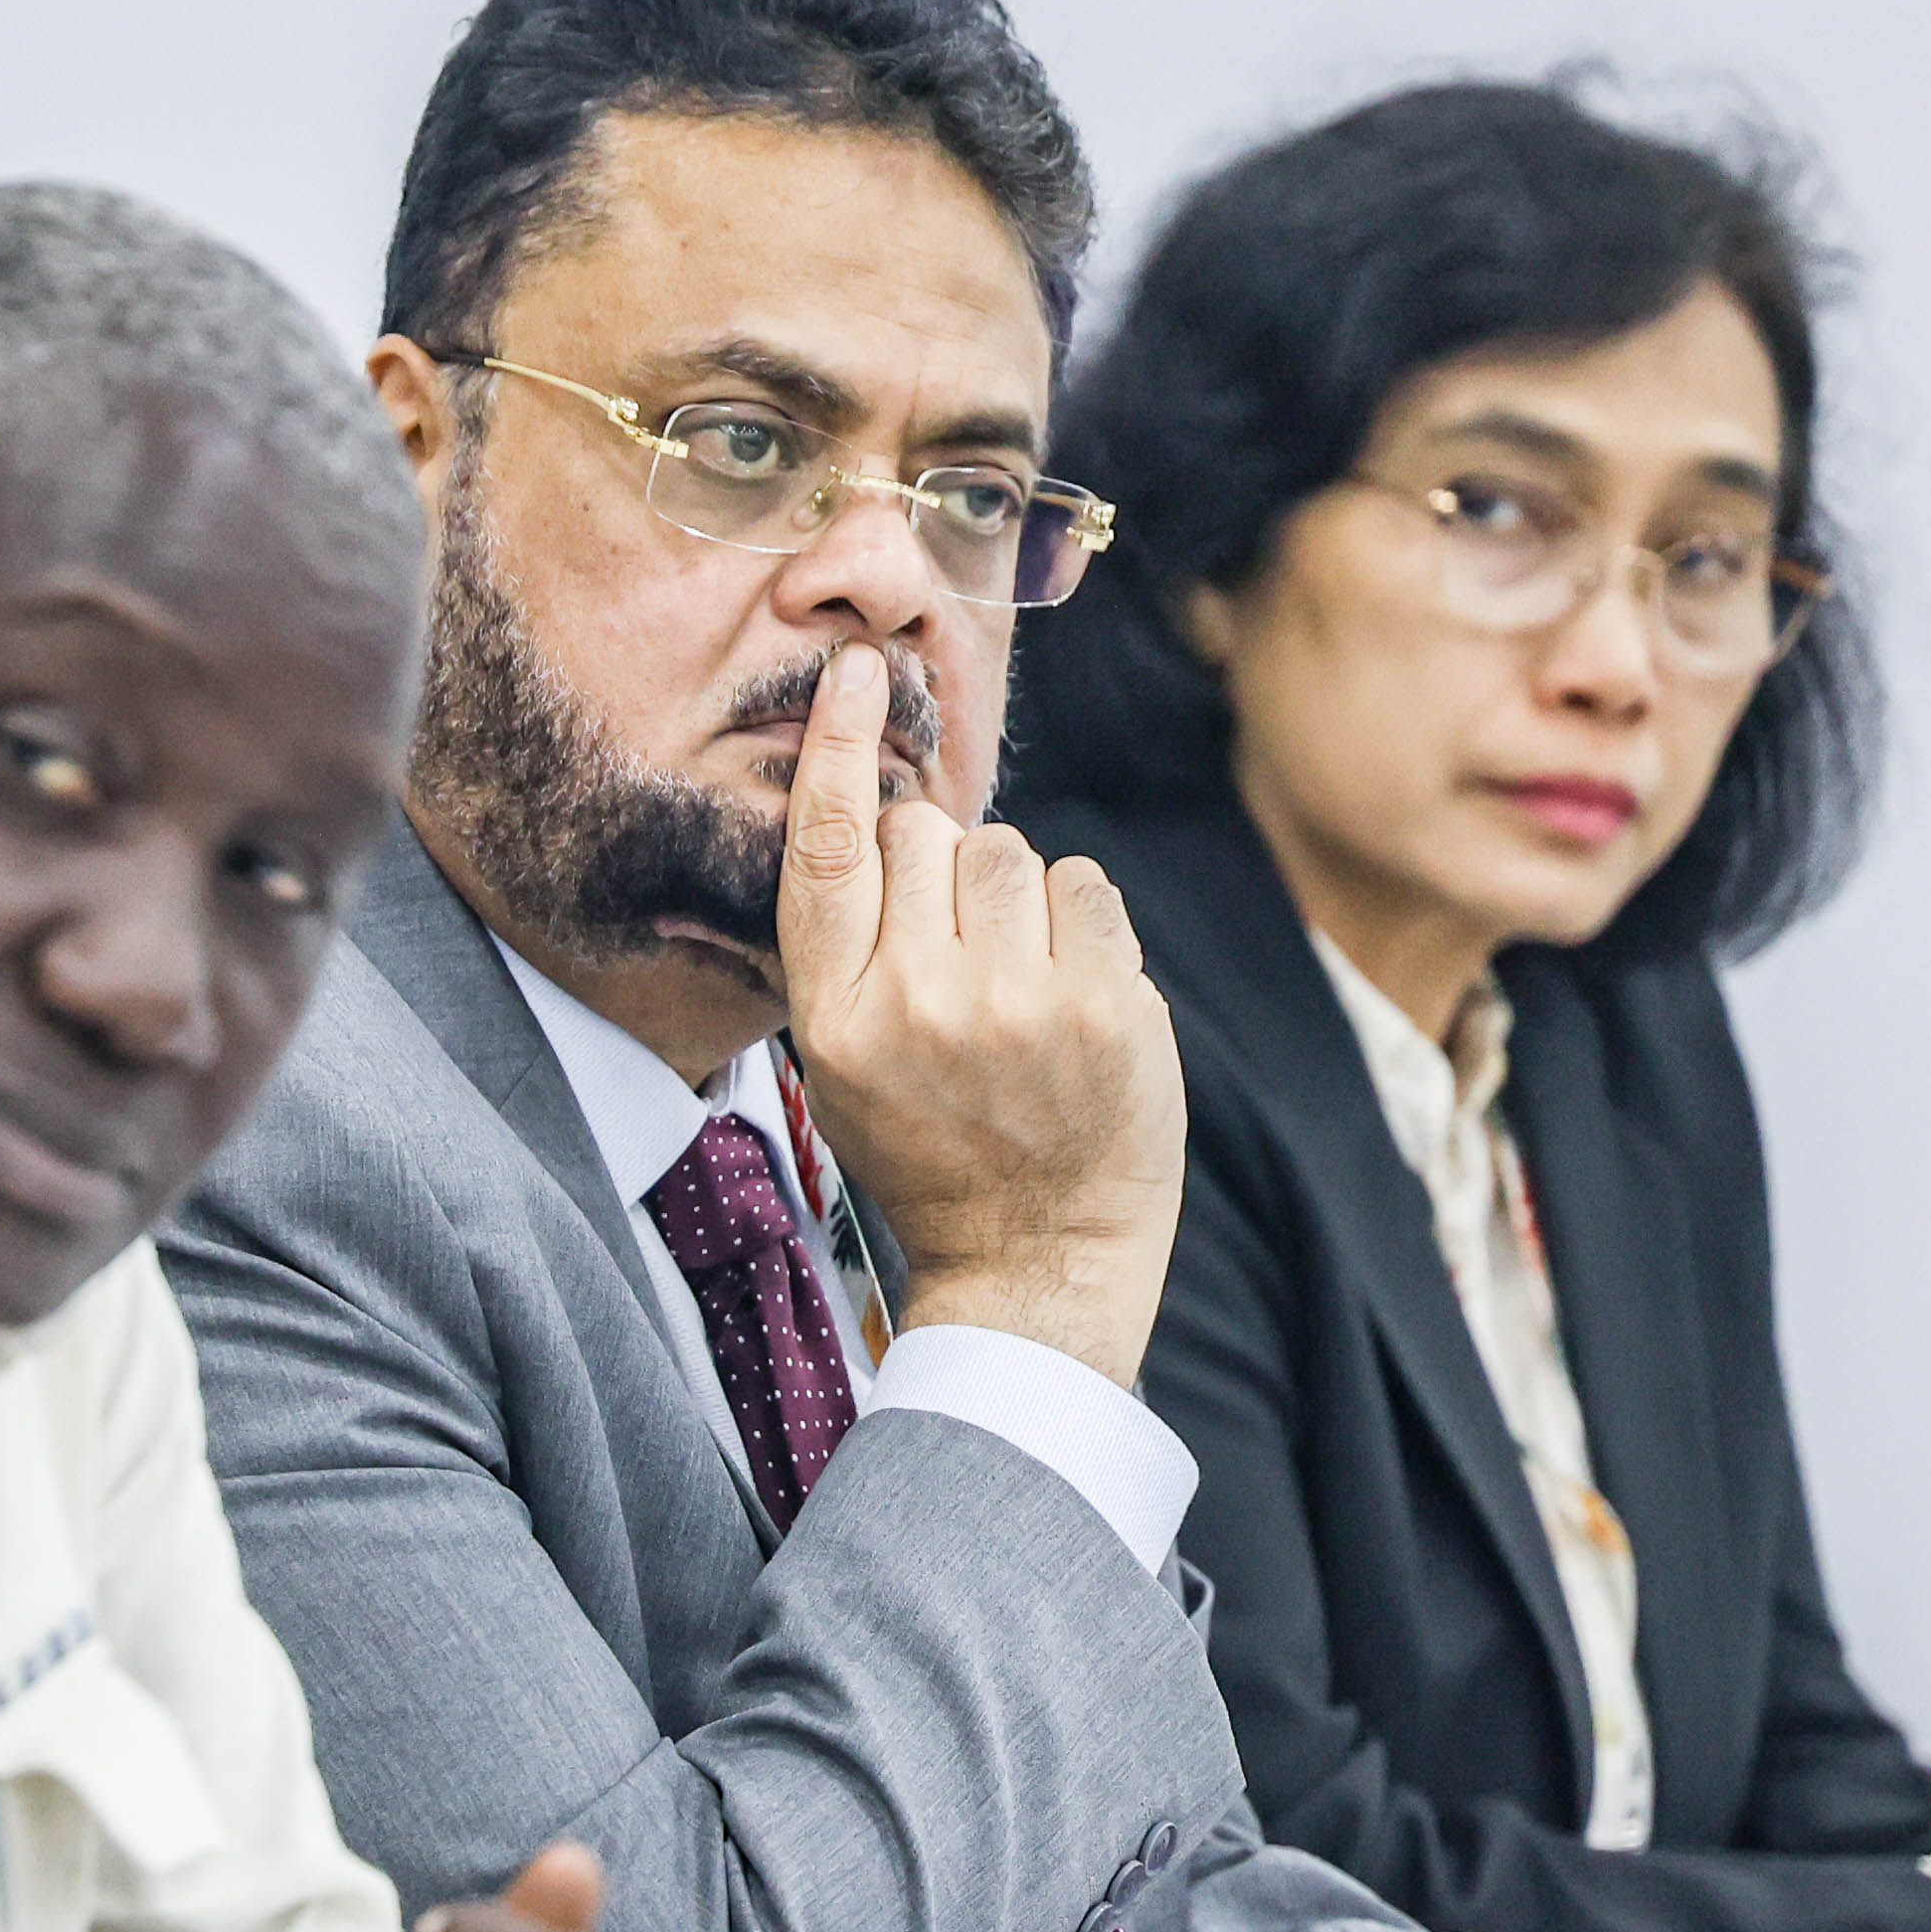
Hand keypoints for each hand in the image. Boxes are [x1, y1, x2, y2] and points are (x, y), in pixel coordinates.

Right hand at [770, 640, 1186, 1386]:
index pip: (824, 850)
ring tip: (1021, 981)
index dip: (836, 749)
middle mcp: (918, 1002)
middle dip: (942, 867)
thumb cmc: (938, 1151)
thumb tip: (883, 813)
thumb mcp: (849, 1066)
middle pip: (924, 834)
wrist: (1039, 1259)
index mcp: (838, 1017)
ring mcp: (1017, 1003)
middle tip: (961, 951)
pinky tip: (1073, 990)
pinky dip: (1082, 923)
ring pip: (1009, 850)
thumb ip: (855, 948)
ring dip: (1016, 896)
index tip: (855, 672)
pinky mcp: (1106, 1005)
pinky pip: (1086, 887)